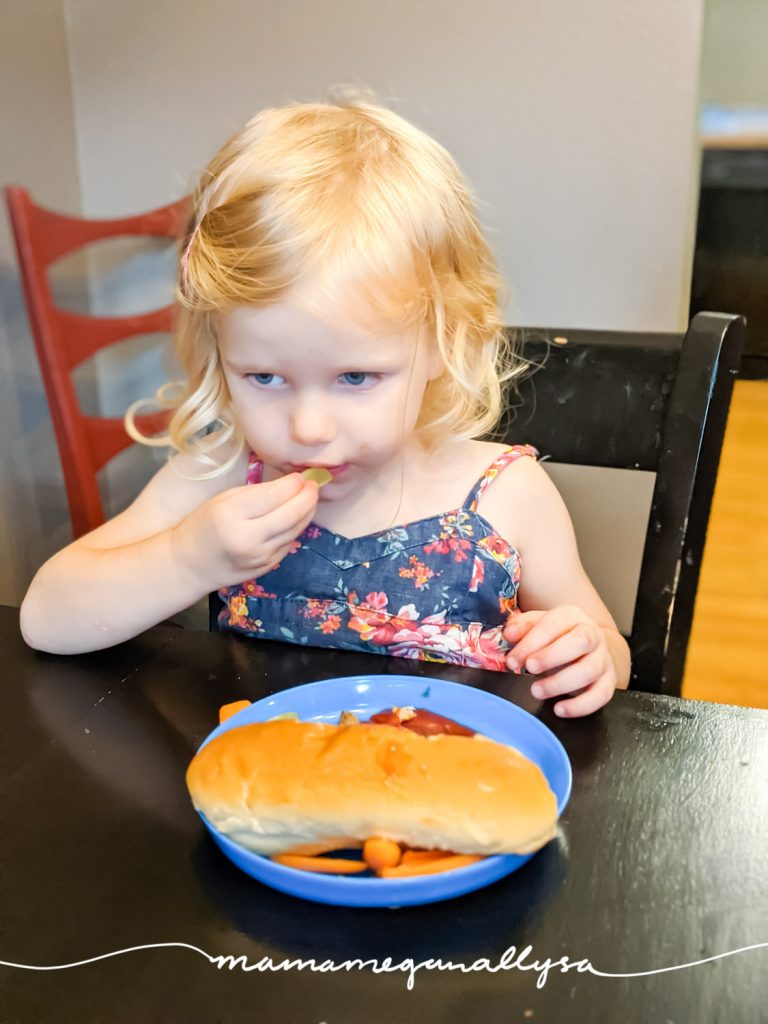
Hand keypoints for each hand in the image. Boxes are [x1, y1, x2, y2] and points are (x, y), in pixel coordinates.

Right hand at [172, 473, 318, 591]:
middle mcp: (248, 538)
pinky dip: (297, 527)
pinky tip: (298, 516)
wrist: (190, 564)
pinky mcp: (267, 566)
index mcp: (231, 515)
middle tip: (314, 484)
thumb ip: (256, 493)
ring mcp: (260, 556)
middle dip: (308, 496)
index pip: (274, 495)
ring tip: (310, 497)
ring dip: (308, 511)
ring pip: (296, 529)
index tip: (299, 476)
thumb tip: (289, 484)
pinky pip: (289, 542)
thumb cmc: (203, 525)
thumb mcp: (222, 500)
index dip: (293, 484)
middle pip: (292, 513)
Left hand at [503, 606, 617, 717]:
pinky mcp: (609, 681)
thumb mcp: (536, 626)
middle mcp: (592, 634)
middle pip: (581, 642)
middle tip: (528, 669)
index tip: (513, 660)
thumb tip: (510, 633)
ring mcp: (603, 658)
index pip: (554, 624)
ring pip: (589, 670)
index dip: (532, 642)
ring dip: (560, 683)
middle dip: (551, 657)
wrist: (586, 649)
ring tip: (537, 691)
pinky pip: (601, 695)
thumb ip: (522, 627)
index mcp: (572, 616)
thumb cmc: (554, 637)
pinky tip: (559, 709)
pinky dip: (580, 706)